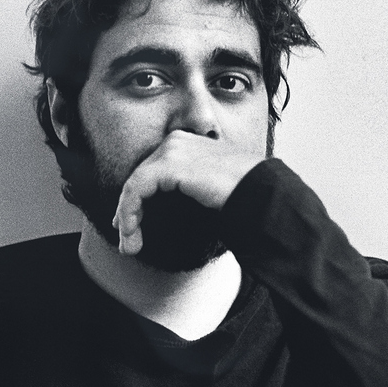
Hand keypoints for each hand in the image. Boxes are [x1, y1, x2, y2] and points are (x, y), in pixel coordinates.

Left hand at [112, 131, 263, 254]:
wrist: (260, 191)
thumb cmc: (242, 193)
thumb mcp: (207, 187)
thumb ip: (187, 188)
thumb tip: (169, 207)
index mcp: (185, 143)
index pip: (151, 170)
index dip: (135, 198)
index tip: (130, 225)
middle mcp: (176, 141)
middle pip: (139, 177)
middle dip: (128, 211)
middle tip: (127, 239)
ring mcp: (172, 150)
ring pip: (134, 184)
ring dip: (127, 218)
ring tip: (129, 244)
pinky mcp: (169, 165)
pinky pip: (136, 189)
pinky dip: (130, 212)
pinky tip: (131, 231)